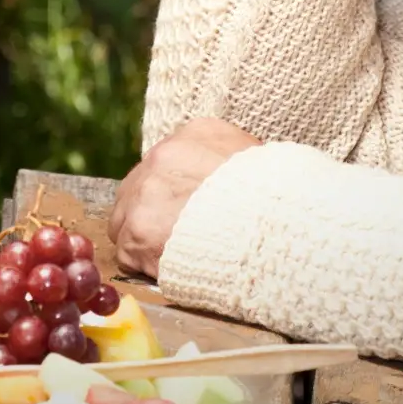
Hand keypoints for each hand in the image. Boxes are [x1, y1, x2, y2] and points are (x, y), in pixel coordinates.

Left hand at [109, 118, 261, 278]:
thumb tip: (221, 176)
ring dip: (144, 239)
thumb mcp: (256, 161)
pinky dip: (147, 265)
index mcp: (195, 134)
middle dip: (151, 212)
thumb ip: (228, 162)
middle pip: (138, 188)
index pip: (167, 162)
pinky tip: (172, 269)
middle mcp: (163, 157)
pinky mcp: (138, 232)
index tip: (185, 208)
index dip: (173, 190)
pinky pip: (128, 253)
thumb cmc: (275, 201)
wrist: (277, 227)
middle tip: (174, 236)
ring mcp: (146, 193)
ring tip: (173, 256)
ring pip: (125, 220)